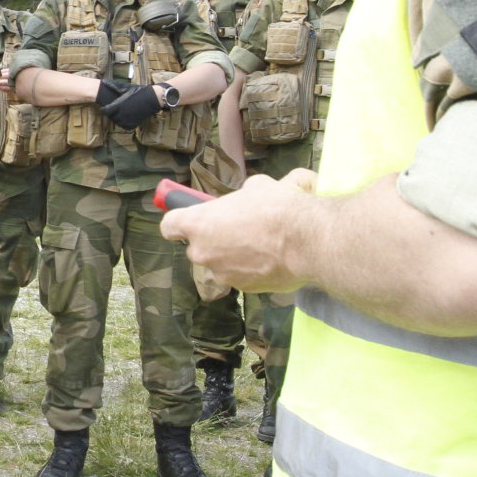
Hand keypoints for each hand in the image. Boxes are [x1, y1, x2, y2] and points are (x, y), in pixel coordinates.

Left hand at [97, 79, 167, 129]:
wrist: (152, 98)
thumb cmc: (139, 91)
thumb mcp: (125, 88)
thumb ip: (114, 88)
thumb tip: (104, 83)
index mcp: (117, 106)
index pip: (105, 111)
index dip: (104, 109)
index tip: (105, 107)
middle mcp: (121, 115)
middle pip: (111, 117)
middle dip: (112, 113)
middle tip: (116, 109)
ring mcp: (127, 121)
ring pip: (118, 122)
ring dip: (118, 118)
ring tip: (122, 112)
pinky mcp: (133, 125)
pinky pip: (125, 125)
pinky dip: (125, 122)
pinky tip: (127, 116)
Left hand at [158, 172, 311, 292]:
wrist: (306, 240)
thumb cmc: (278, 208)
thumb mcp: (258, 186)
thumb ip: (242, 195)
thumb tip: (249, 195)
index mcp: (198, 223)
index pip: (169, 226)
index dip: (179, 222)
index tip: (189, 219)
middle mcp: (203, 252)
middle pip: (197, 247)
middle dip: (214, 240)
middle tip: (239, 228)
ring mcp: (222, 274)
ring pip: (221, 264)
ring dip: (234, 256)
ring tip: (262, 243)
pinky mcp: (243, 289)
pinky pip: (242, 277)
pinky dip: (253, 270)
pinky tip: (273, 258)